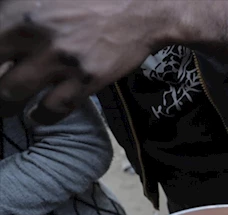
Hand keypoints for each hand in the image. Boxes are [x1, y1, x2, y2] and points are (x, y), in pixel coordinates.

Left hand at [0, 0, 171, 123]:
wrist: (138, 12)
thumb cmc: (89, 1)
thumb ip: (15, 13)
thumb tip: (2, 37)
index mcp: (20, 12)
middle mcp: (36, 36)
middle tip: (0, 88)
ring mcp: (62, 61)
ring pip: (13, 93)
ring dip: (6, 104)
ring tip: (8, 106)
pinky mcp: (86, 80)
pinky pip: (52, 108)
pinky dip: (41, 115)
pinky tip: (39, 113)